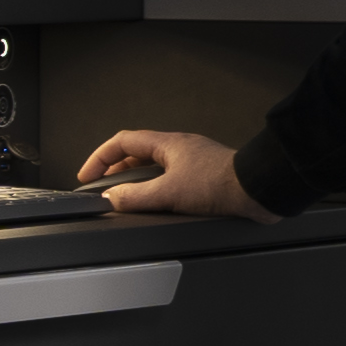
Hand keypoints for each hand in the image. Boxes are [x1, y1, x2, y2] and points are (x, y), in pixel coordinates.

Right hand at [77, 128, 271, 220]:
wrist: (258, 190)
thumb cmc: (221, 184)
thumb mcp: (169, 193)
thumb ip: (136, 197)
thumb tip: (111, 199)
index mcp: (168, 144)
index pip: (123, 142)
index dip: (100, 157)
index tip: (87, 175)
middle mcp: (180, 149)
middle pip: (137, 153)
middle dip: (115, 170)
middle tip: (103, 187)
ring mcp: (193, 162)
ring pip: (155, 166)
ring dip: (136, 180)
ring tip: (126, 197)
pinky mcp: (205, 177)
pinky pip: (171, 178)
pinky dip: (156, 188)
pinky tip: (158, 203)